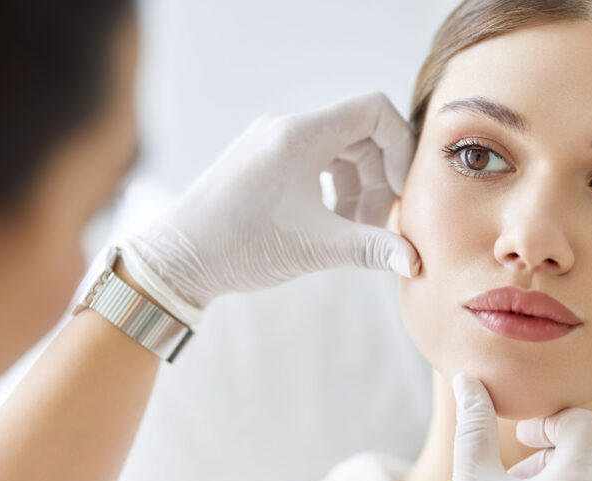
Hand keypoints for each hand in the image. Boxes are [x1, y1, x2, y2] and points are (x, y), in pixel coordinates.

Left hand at [117, 91, 420, 325]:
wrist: (178, 259)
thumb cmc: (240, 245)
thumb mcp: (316, 248)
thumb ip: (371, 248)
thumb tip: (413, 260)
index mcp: (301, 135)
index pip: (374, 110)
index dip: (400, 147)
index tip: (399, 192)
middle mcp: (285, 128)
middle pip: (359, 135)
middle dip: (378, 179)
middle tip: (376, 226)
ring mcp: (271, 143)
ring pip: (338, 151)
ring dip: (357, 188)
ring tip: (352, 231)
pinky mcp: (261, 161)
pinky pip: (314, 162)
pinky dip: (333, 189)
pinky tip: (328, 224)